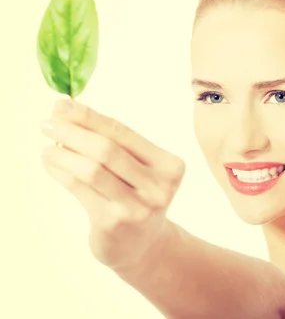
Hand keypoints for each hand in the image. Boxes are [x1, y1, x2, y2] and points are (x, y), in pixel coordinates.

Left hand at [39, 99, 185, 270]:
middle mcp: (159, 187)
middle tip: (48, 122)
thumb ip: (116, 145)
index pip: (124, 133)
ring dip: (63, 153)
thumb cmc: (138, 197)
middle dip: (73, 132)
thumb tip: (71, 114)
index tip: (63, 104)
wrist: (144, 246)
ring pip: (92, 170)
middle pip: (107, 150)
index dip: (90, 117)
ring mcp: (137, 207)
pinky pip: (80, 189)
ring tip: (46, 145)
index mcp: (170, 166)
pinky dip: (60, 172)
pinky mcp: (114, 222)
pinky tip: (50, 163)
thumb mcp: (140, 171)